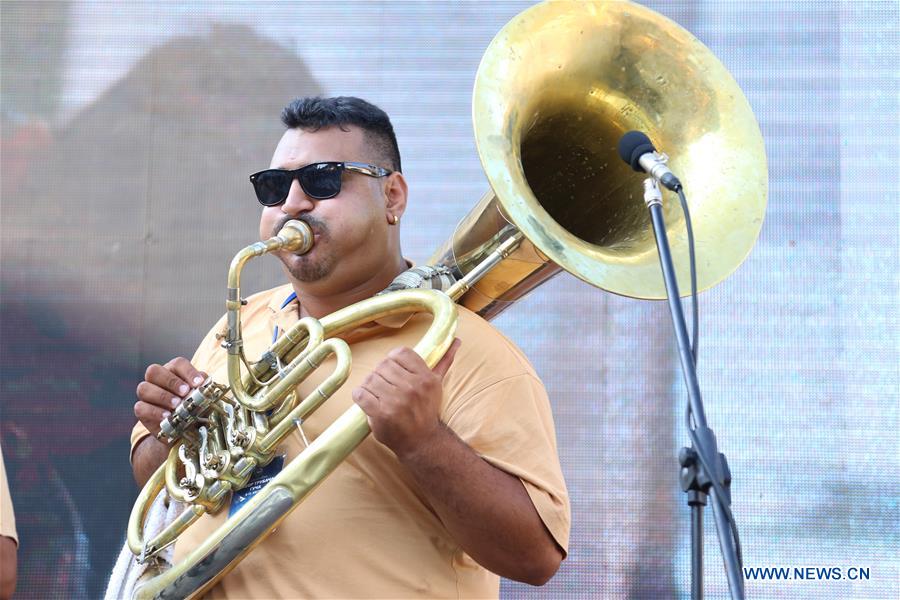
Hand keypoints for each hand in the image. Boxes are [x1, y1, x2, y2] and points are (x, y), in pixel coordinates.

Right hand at [134, 357, 206, 435]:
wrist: (187, 430)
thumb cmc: (196, 408)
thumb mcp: (203, 398)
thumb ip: (203, 389)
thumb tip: (204, 386)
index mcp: (174, 371)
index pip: (178, 364)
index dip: (188, 371)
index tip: (199, 383)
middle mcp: (157, 379)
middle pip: (154, 371)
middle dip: (170, 381)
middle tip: (185, 392)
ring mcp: (147, 395)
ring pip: (143, 388)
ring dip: (162, 396)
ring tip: (177, 405)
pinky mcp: (142, 411)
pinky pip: (140, 407)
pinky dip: (154, 411)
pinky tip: (167, 416)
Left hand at [352, 339, 460, 457]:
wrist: (422, 442)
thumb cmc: (426, 410)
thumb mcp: (437, 384)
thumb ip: (444, 361)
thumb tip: (456, 340)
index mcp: (426, 378)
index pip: (400, 353)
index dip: (393, 360)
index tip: (395, 372)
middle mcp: (412, 388)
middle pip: (383, 365)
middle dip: (381, 375)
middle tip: (385, 386)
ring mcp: (396, 401)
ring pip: (370, 378)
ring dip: (369, 386)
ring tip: (377, 395)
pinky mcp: (380, 414)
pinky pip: (360, 393)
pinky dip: (360, 396)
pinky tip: (368, 401)